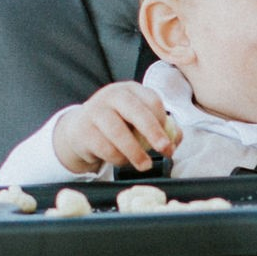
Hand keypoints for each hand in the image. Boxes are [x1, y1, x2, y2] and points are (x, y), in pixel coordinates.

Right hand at [50, 81, 178, 173]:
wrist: (80, 130)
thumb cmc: (117, 124)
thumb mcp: (137, 121)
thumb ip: (160, 127)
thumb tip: (176, 138)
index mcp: (130, 90)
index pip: (151, 100)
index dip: (163, 120)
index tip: (169, 139)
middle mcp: (112, 95)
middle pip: (136, 112)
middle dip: (153, 132)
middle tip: (164, 149)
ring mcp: (95, 111)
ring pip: (119, 133)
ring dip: (135, 152)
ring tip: (145, 165)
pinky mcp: (84, 130)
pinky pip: (105, 148)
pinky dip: (118, 158)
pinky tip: (122, 160)